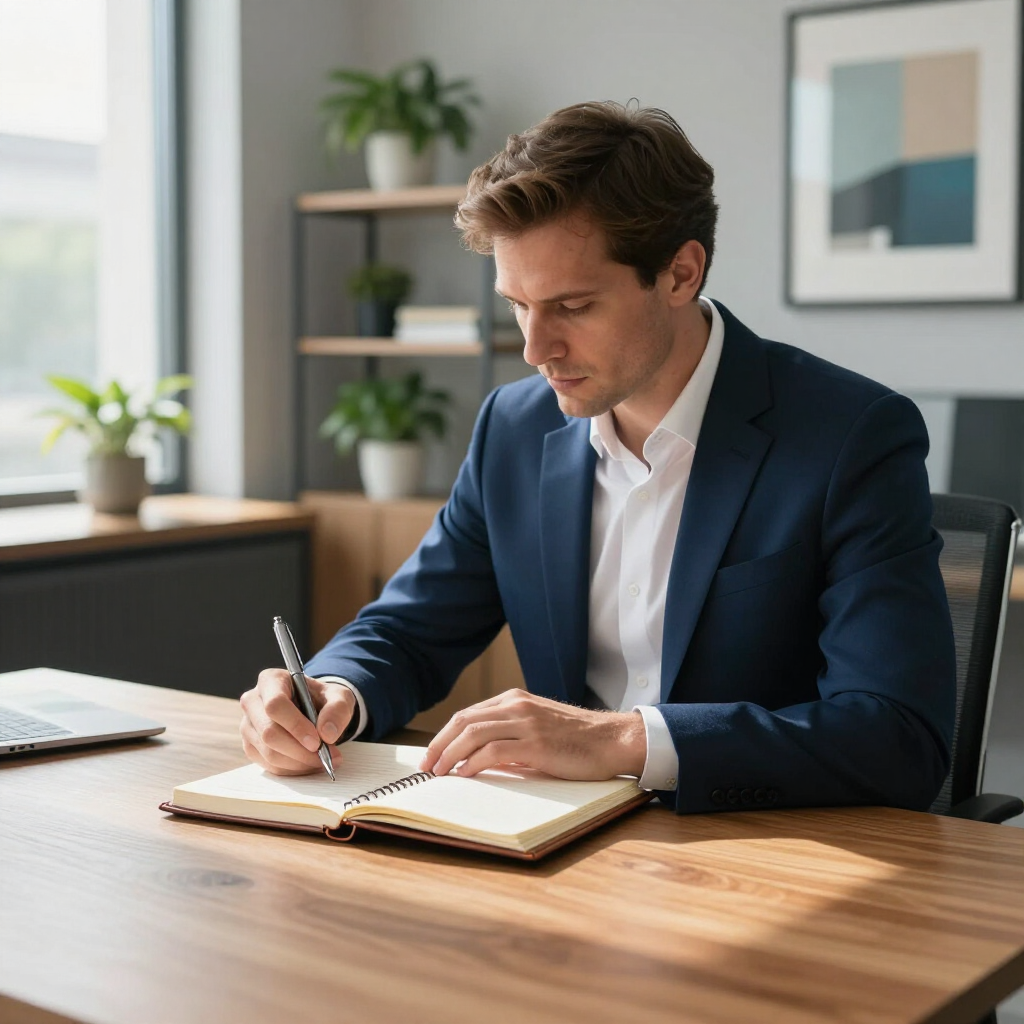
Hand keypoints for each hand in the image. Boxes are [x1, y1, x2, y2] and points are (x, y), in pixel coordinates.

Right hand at [240, 669, 354, 774]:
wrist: (313, 709)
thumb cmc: (322, 699)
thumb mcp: (339, 696)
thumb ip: (337, 709)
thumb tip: (327, 734)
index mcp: (271, 680)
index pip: (275, 705)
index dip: (295, 726)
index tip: (317, 742)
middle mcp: (252, 701)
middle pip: (269, 732)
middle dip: (299, 750)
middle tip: (325, 756)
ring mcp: (248, 725)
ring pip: (268, 752)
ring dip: (298, 762)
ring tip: (322, 760)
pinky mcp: (250, 746)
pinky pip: (268, 765)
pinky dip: (292, 769)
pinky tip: (309, 764)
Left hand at [419, 689, 646, 780]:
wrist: (611, 739)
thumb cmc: (577, 740)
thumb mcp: (537, 728)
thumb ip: (509, 736)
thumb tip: (477, 759)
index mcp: (515, 700)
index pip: (468, 715)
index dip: (445, 736)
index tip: (432, 755)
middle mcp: (517, 706)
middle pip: (464, 721)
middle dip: (439, 745)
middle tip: (426, 766)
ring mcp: (526, 723)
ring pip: (473, 734)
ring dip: (450, 755)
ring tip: (439, 773)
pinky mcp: (536, 743)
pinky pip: (493, 751)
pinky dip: (473, 764)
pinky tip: (465, 775)